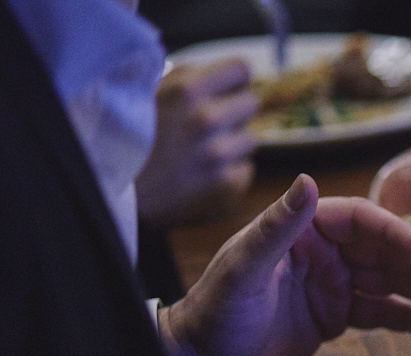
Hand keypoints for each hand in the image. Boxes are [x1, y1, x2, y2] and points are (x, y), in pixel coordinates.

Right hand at [137, 58, 257, 227]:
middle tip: (209, 123)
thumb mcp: (152, 91)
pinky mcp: (225, 182)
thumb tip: (224, 76)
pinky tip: (205, 170)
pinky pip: (245, 168)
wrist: (114, 185)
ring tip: (202, 148)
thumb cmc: (130, 133)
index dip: (233, 80)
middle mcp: (207, 118)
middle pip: (250, 103)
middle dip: (234, 110)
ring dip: (232, 142)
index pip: (241, 70)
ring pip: (250, 138)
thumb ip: (189, 78)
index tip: (224, 89)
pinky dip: (231, 171)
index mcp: (188, 89)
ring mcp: (218, 153)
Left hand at [160, 175, 410, 355]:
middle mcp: (322, 252)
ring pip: (390, 281)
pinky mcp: (334, 316)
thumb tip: (308, 183)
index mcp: (302, 230)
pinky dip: (408, 319)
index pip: (362, 222)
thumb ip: (278, 226)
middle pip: (386, 251)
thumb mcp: (244, 268)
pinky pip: (380, 312)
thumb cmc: (214, 313)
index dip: (397, 236)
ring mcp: (331, 284)